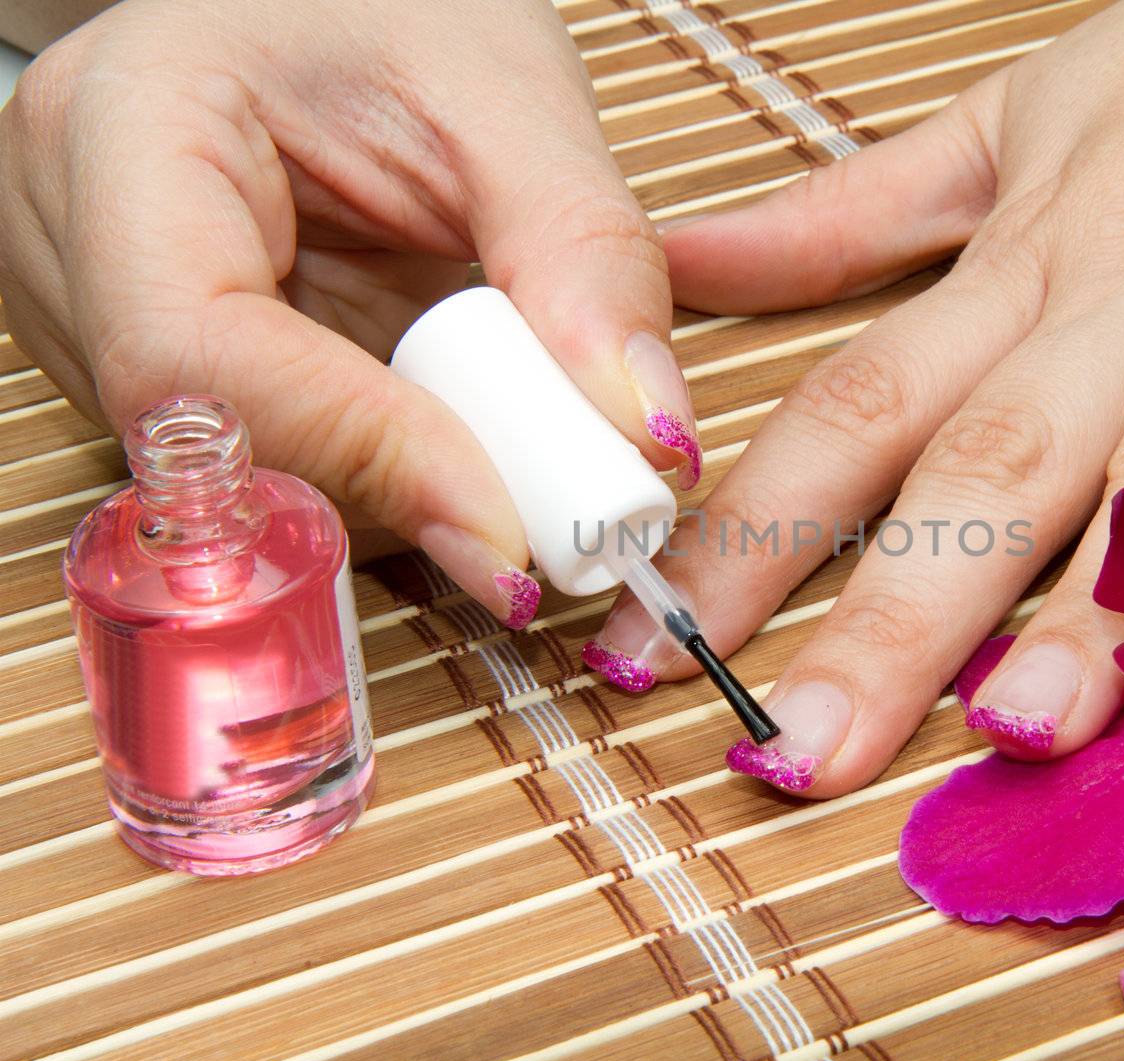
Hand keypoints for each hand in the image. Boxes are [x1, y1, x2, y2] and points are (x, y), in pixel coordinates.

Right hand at [0, 0, 699, 626]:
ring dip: (405, 488)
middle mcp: (66, 242)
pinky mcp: (164, 371)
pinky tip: (455, 417)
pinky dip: (392, 470)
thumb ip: (583, 256)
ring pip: (251, 483)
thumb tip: (647, 436)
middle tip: (555, 506)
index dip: (362, 460)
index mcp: (122, 128)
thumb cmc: (395, 5)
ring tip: (512, 418)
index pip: (197, 356)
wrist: (336, 5)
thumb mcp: (509, 95)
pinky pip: (279, 469)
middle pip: (220, 448)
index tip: (509, 534)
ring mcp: (96, 318)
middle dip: (404, 490)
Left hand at [590, 0, 1123, 793]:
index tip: (658, 652)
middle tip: (808, 750)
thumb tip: (680, 268)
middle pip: (992, 465)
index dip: (750, 536)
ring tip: (1025, 720)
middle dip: (894, 618)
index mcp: (1022, 262)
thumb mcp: (1001, 125)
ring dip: (1104, 593)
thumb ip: (843, 222)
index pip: (855, 410)